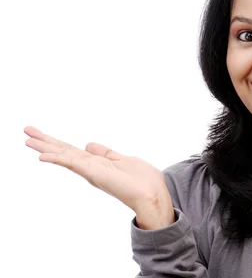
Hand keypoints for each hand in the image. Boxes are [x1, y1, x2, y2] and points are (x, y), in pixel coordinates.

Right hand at [24, 126, 173, 228]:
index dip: (56, 142)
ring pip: (64, 155)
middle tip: (26, 130)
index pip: (72, 150)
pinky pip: (72, 163)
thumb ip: (105, 153)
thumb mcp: (122, 160)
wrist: (151, 194)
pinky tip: (43, 155)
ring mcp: (90, 171)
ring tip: (27, 139)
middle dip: (45, 141)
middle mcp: (90, 167)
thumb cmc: (142, 180)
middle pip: (63, 151)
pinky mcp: (94, 174)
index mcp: (96, 163)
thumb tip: (88, 144)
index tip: (39, 134)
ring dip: (45, 147)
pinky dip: (58, 159)